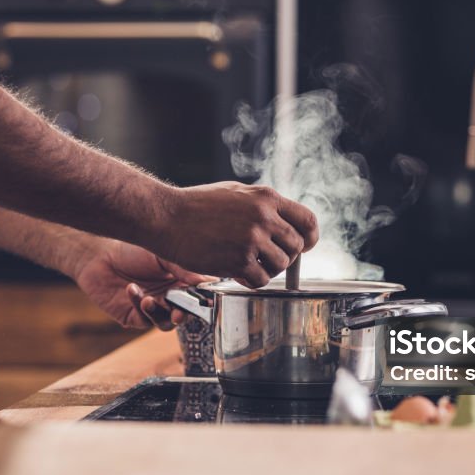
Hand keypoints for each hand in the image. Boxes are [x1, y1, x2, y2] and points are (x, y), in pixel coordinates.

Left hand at [73, 239, 211, 329]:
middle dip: (184, 314)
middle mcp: (169, 297)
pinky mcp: (134, 317)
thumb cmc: (131, 251)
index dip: (203, 299)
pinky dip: (139, 306)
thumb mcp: (162, 255)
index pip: (198, 295)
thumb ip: (184, 269)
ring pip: (166, 323)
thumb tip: (206, 280)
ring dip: (159, 313)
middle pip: (185, 313)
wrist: (99, 256)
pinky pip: (144, 320)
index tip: (206, 300)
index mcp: (180, 281)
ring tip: (149, 300)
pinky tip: (131, 289)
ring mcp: (153, 308)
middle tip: (180, 312)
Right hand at [157, 182, 318, 286]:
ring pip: (281, 266)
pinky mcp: (238, 261)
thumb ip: (262, 206)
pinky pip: (261, 280)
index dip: (309, 237)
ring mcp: (252, 240)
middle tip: (265, 258)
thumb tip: (284, 223)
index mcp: (266, 198)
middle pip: (296, 247)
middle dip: (285, 256)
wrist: (166, 217)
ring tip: (248, 264)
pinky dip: (252, 281)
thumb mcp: (236, 193)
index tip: (303, 246)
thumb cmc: (196, 205)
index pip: (307, 220)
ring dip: (268, 270)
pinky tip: (237, 273)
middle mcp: (263, 217)